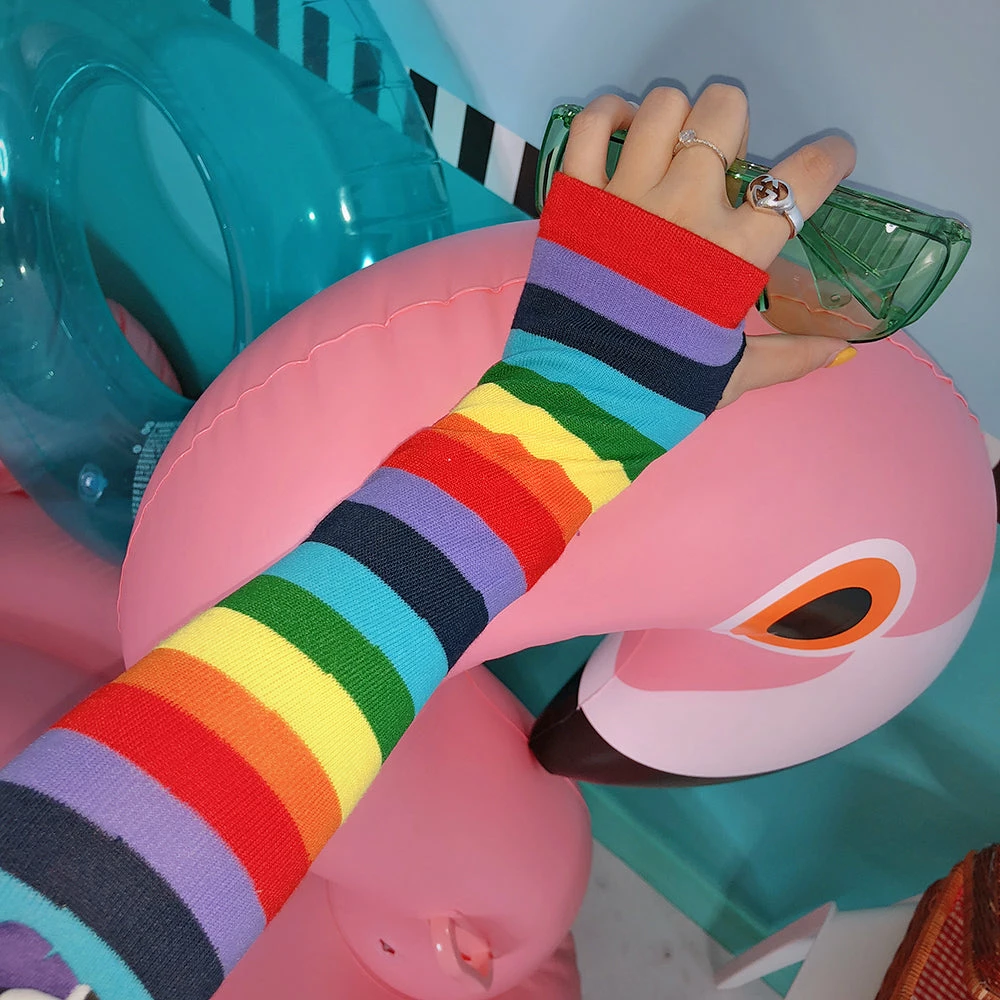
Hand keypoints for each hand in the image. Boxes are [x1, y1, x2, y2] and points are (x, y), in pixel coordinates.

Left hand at [562, 85, 858, 406]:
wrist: (574, 404)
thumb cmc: (654, 392)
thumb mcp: (729, 376)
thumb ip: (787, 357)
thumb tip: (836, 352)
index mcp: (733, 253)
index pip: (802, 179)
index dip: (829, 158)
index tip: (830, 159)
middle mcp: (684, 210)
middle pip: (725, 112)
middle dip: (733, 127)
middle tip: (721, 166)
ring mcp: (626, 199)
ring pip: (664, 105)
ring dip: (676, 118)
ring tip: (672, 151)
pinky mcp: (576, 200)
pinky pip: (593, 125)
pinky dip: (610, 116)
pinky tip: (624, 134)